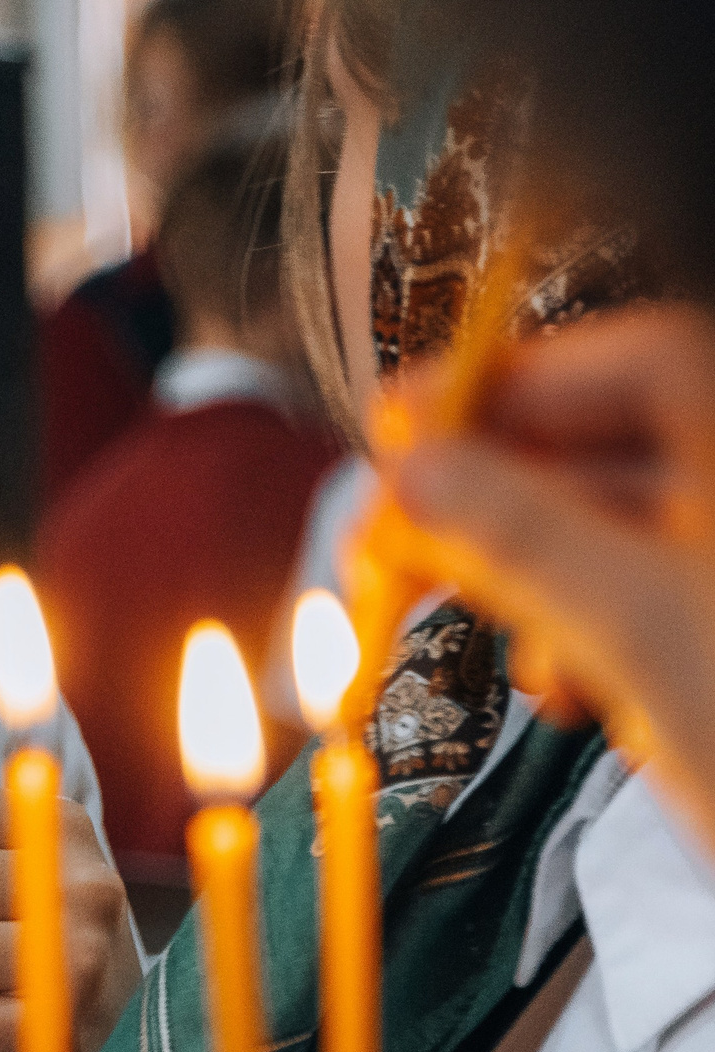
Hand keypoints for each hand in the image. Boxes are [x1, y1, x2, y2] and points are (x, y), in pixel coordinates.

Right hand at [382, 304, 714, 857]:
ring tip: (469, 618)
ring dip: (533, 570)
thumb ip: (517, 533)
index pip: (630, 361)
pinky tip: (562, 691)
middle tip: (396, 530)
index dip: (508, 381)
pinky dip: (588, 630)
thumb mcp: (635, 629)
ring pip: (626, 531)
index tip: (401, 425)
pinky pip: (656, 602)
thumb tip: (413, 468)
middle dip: (498, 491)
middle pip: (616, 447)